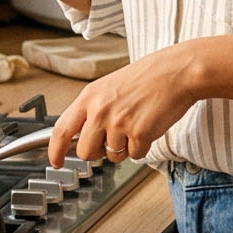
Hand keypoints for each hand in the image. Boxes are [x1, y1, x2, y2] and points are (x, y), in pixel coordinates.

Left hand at [47, 46, 201, 166]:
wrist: (177, 71)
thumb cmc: (150, 76)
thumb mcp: (111, 86)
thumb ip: (94, 109)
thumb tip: (85, 134)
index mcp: (90, 96)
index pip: (61, 129)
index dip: (55, 150)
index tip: (54, 160)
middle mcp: (100, 110)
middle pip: (86, 152)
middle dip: (98, 152)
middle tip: (113, 140)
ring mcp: (118, 123)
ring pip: (112, 156)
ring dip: (125, 147)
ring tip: (137, 124)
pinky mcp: (138, 134)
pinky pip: (135, 155)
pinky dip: (143, 146)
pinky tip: (149, 126)